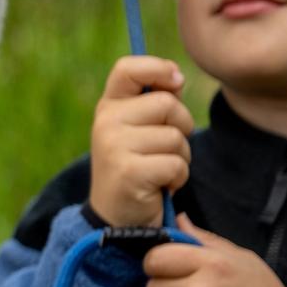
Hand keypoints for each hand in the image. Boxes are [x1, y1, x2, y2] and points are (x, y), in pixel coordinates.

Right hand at [88, 56, 194, 226]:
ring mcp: (114, 146)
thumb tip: (177, 77)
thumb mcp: (138, 130)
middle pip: (168, 104)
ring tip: (160, 170)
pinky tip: (160, 187)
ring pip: (175, 136)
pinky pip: (176, 163)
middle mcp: (106, 122)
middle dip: (181, 127)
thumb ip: (155, 101)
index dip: (158, 68)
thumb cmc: (136, 168)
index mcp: (108, 107)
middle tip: (164, 150)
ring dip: (181, 156)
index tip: (175, 83)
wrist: (117, 219)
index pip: (128, 68)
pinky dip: (178, 178)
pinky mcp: (129, 171)